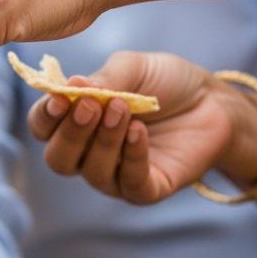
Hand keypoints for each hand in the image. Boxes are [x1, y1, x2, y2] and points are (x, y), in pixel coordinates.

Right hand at [27, 51, 238, 204]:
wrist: (213, 101)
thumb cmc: (166, 82)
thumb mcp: (133, 68)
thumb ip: (103, 79)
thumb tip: (71, 85)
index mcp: (76, 121)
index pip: (43, 128)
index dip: (46, 116)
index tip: (59, 98)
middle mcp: (88, 153)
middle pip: (59, 159)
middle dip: (70, 133)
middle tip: (90, 105)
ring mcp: (116, 174)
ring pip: (92, 172)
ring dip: (104, 140)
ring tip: (123, 109)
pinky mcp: (147, 189)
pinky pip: (129, 183)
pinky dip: (131, 157)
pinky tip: (139, 132)